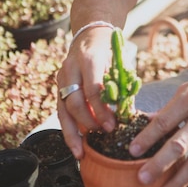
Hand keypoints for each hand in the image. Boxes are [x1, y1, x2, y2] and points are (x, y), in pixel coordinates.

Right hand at [57, 27, 115, 157]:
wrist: (90, 33)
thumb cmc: (109, 49)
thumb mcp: (119, 61)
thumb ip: (122, 86)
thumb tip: (129, 115)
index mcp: (89, 58)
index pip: (92, 89)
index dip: (102, 111)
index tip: (112, 125)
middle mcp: (71, 67)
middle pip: (74, 101)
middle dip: (87, 122)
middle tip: (102, 135)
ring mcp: (62, 76)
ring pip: (62, 109)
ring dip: (71, 133)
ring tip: (80, 152)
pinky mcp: (58, 85)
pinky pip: (60, 110)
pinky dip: (68, 128)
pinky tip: (75, 143)